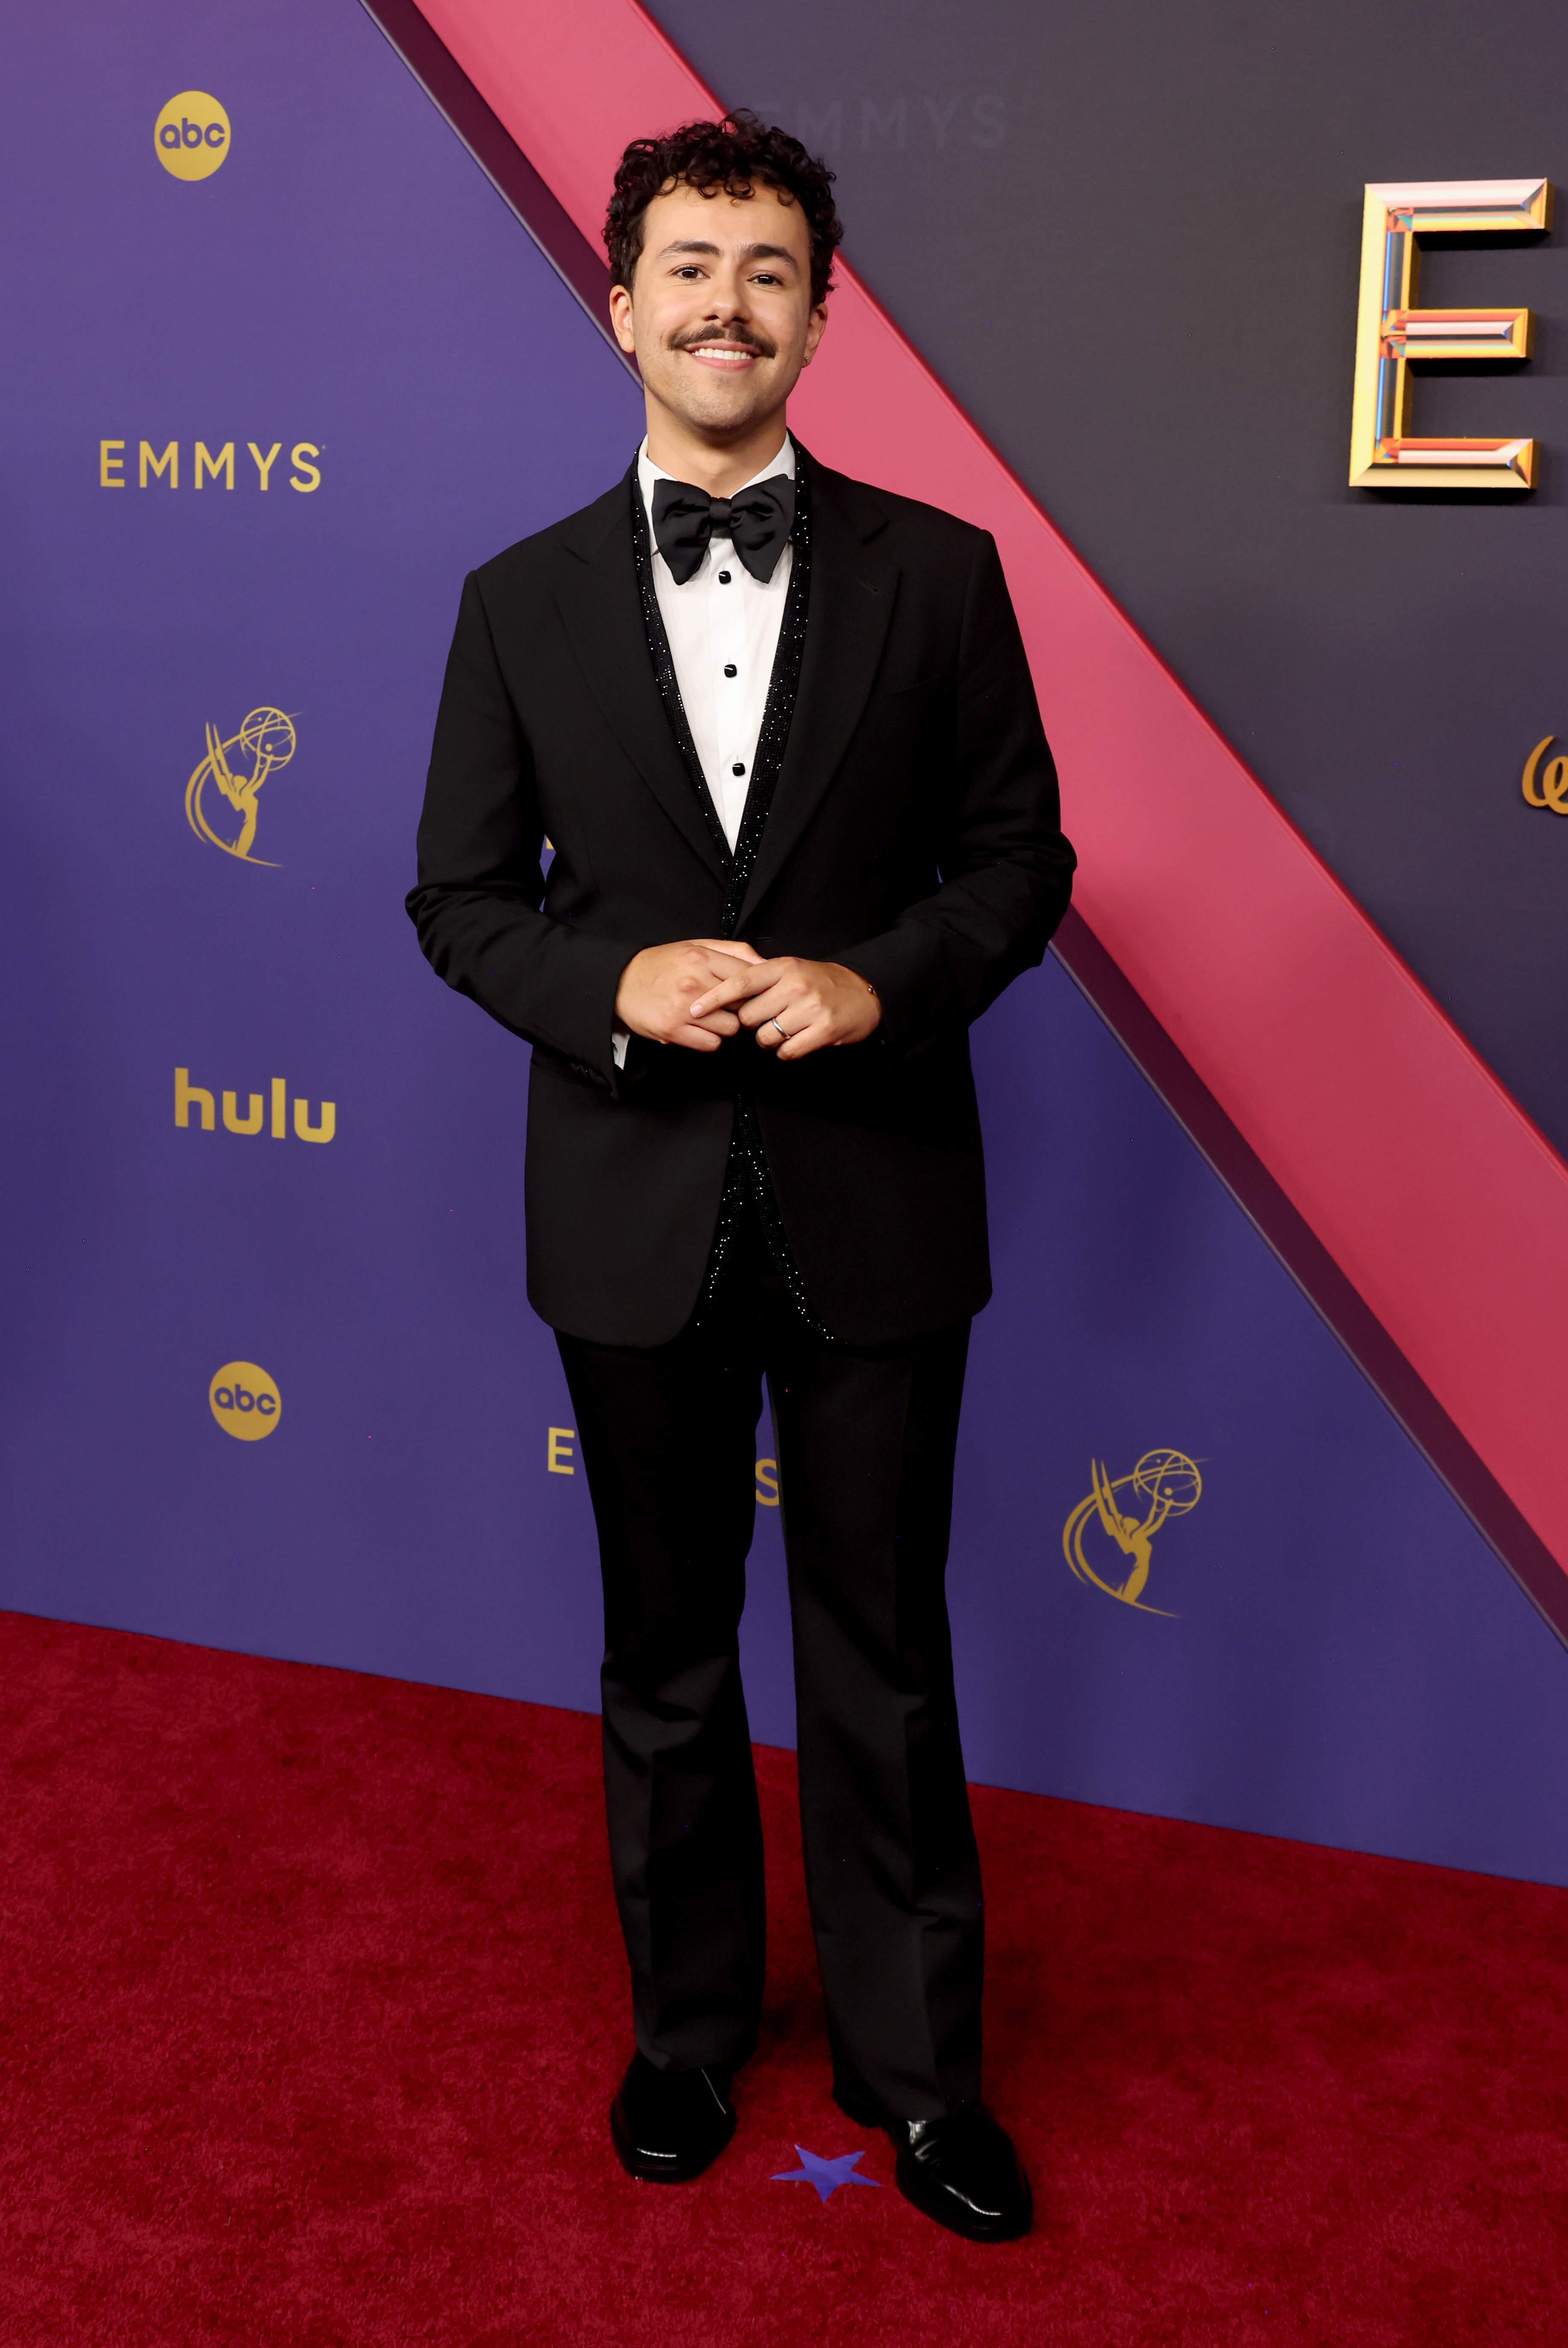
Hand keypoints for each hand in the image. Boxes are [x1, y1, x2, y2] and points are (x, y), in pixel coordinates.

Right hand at [615, 938, 764, 1051]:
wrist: (620, 982)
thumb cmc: (661, 965)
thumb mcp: (696, 946)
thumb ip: (733, 951)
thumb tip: (765, 963)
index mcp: (701, 958)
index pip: (749, 977)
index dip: (756, 988)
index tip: (754, 994)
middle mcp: (693, 981)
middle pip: (743, 1004)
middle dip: (740, 1007)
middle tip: (729, 1006)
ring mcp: (683, 1008)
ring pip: (730, 1028)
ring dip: (725, 1025)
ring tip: (710, 1017)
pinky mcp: (672, 1030)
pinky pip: (711, 1044)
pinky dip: (709, 1039)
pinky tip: (699, 1029)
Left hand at [689, 955, 879, 1060]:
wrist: (862, 992)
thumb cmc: (820, 982)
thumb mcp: (790, 968)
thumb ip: (761, 976)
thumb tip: (725, 988)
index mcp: (782, 967)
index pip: (740, 983)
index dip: (714, 998)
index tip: (694, 1008)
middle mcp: (795, 985)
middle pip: (749, 1017)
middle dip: (752, 1024)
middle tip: (768, 1019)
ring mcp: (810, 1008)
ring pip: (766, 1037)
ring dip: (770, 1039)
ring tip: (785, 1028)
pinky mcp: (824, 1030)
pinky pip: (788, 1051)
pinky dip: (787, 1051)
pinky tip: (796, 1040)